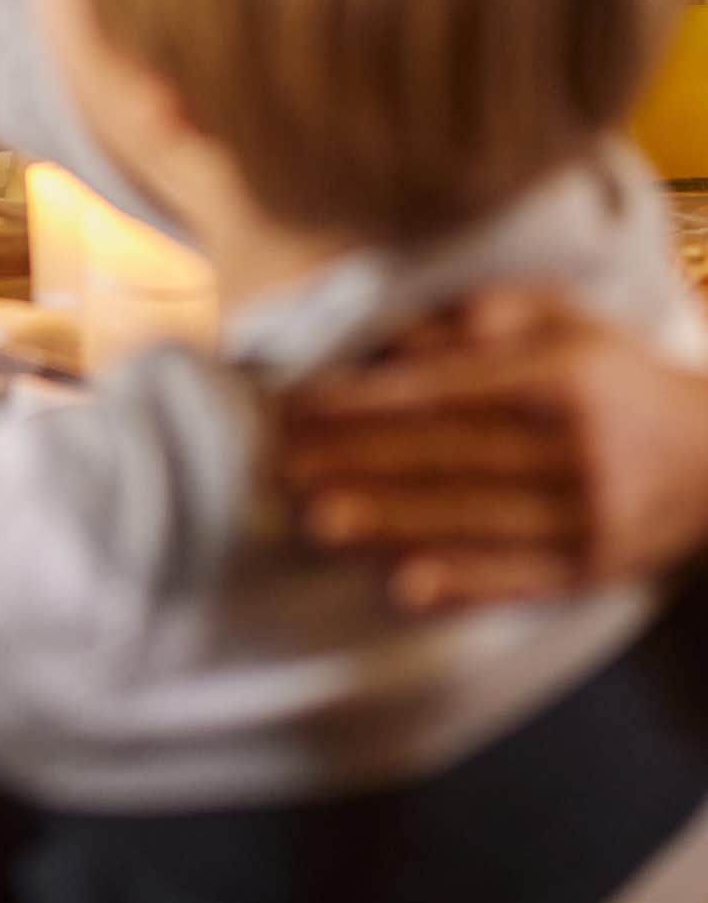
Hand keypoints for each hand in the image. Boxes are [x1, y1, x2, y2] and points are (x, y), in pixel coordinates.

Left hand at [279, 287, 707, 605]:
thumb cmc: (617, 375)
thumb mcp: (563, 319)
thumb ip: (481, 316)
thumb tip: (398, 339)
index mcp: (559, 377)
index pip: (445, 391)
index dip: (368, 401)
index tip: (302, 407)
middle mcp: (575, 448)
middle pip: (448, 457)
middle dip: (358, 463)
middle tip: (285, 470)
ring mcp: (589, 516)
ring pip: (472, 521)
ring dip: (388, 524)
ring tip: (318, 521)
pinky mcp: (597, 570)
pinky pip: (517, 580)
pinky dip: (458, 584)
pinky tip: (402, 586)